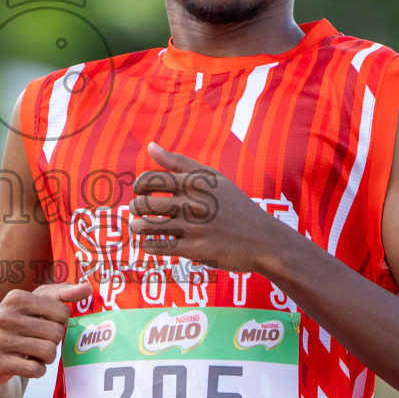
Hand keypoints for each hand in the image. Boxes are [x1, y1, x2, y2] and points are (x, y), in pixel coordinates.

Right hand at [0, 281, 90, 384]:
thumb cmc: (13, 327)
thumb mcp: (32, 306)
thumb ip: (60, 295)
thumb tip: (87, 289)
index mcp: (15, 298)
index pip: (62, 312)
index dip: (60, 323)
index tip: (46, 326)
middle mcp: (5, 316)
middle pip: (57, 333)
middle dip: (53, 342)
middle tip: (38, 342)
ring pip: (48, 352)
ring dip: (46, 358)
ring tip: (32, 354)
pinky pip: (36, 370)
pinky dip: (36, 371)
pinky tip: (25, 365)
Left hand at [128, 142, 289, 274]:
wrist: (263, 240)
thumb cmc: (235, 206)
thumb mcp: (213, 178)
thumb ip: (179, 162)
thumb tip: (150, 146)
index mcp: (196, 183)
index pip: (149, 180)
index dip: (137, 187)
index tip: (140, 192)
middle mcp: (193, 204)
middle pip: (143, 204)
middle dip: (134, 208)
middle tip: (138, 210)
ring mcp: (193, 229)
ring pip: (146, 227)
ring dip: (137, 227)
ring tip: (140, 227)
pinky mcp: (194, 251)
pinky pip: (158, 247)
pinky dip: (149, 246)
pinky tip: (153, 243)